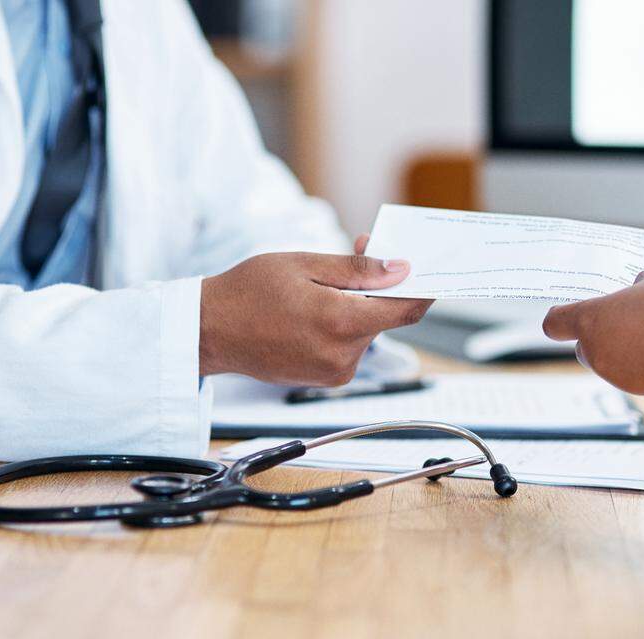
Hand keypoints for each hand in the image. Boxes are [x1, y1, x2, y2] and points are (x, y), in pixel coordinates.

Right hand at [199, 251, 429, 384]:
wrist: (210, 331)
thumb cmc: (248, 293)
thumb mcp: (305, 265)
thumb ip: (358, 270)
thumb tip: (401, 269)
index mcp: (342, 323)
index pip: (405, 310)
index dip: (423, 289)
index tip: (432, 273)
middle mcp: (343, 355)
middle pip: (384, 318)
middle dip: (378, 287)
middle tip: (359, 254)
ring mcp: (334, 372)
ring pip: (366, 332)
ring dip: (356, 307)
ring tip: (320, 286)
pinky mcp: (325, 379)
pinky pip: (348, 346)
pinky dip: (341, 325)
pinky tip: (312, 310)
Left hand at [542, 269, 643, 394]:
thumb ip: (633, 289)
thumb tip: (633, 296)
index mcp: (592, 321)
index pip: (555, 324)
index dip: (561, 318)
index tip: (569, 314)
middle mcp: (598, 353)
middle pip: (584, 347)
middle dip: (599, 335)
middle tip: (626, 318)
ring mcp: (618, 376)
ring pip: (610, 362)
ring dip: (623, 349)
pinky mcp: (642, 390)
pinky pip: (633, 373)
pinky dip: (643, 364)